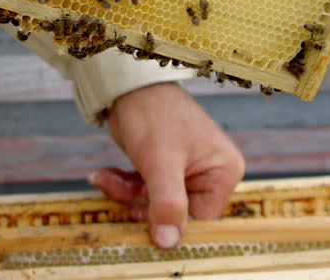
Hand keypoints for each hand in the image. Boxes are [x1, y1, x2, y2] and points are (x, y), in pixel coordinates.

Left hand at [92, 82, 244, 249]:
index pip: (201, 218)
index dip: (170, 220)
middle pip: (176, 213)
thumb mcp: (160, 162)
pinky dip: (125, 186)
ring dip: (127, 194)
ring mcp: (188, 172)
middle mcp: (211, 174)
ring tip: (105, 177)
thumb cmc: (152, 114)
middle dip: (141, 204)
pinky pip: (146, 192)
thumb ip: (168, 204)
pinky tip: (105, 174)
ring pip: (156, 205)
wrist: (128, 86)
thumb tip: (170, 244)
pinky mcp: (166, 170)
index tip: (140, 214)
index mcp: (224, 171)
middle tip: (117, 189)